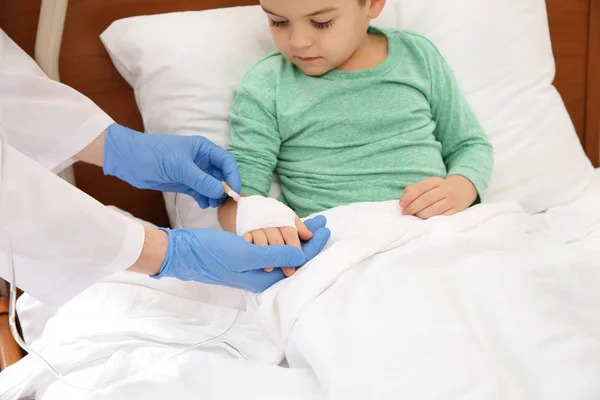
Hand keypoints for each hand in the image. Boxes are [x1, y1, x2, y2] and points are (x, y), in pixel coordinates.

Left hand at [103, 123, 240, 208]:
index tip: (234, 192)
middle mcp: (201, 160)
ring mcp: (193, 173)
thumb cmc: (155, 155)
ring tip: (211, 204)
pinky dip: (204, 199)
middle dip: (224, 189)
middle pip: (221, 175)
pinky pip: (201, 192)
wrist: (129, 160)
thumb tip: (221, 192)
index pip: (227, 162)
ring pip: (212, 186)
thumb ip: (202, 180)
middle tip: (224, 202)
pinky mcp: (185, 183)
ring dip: (214, 196)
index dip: (233, 177)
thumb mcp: (180, 167)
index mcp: (204, 149)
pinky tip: (203, 205)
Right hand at [152, 221, 328, 291]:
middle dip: (309, 240)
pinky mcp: (247, 260)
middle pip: (294, 258)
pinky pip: (273, 250)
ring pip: (284, 253)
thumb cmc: (213, 253)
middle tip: (322, 222)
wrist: (184, 253)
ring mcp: (255, 269)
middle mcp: (263, 276)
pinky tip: (286, 228)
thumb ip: (275, 256)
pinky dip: (283, 238)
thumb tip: (303, 256)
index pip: (299, 261)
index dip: (314, 244)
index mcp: (266, 279)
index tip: (325, 226)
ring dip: (298, 238)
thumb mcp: (246, 253)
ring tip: (310, 224)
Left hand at [399, 175, 477, 218]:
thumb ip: (413, 189)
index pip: (420, 188)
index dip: (408, 197)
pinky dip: (433, 219)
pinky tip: (426, 220)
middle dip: (413, 207)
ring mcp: (452, 200)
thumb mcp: (428, 185)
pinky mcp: (457, 210)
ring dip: (421, 214)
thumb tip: (403, 200)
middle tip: (405, 212)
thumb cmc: (439, 189)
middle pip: (426, 199)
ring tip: (414, 216)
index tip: (401, 204)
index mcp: (436, 181)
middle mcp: (445, 189)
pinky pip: (443, 217)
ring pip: (434, 209)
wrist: (463, 189)